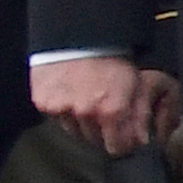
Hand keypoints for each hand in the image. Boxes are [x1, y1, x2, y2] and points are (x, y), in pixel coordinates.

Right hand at [34, 48, 176, 155]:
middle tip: (104, 109)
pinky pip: (55, 117)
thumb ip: (139, 115)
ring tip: (86, 97)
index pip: (117, 148)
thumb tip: (139, 141)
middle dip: (101, 131)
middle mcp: (86, 113)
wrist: (80, 34)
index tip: (123, 134)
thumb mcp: (136, 85)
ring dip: (80, 121)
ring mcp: (62, 109)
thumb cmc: (112, 56)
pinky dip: (62, 109)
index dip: (122, 142)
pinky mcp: (43, 103)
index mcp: (111, 110)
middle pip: (94, 140)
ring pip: (73, 130)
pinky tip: (70, 92)